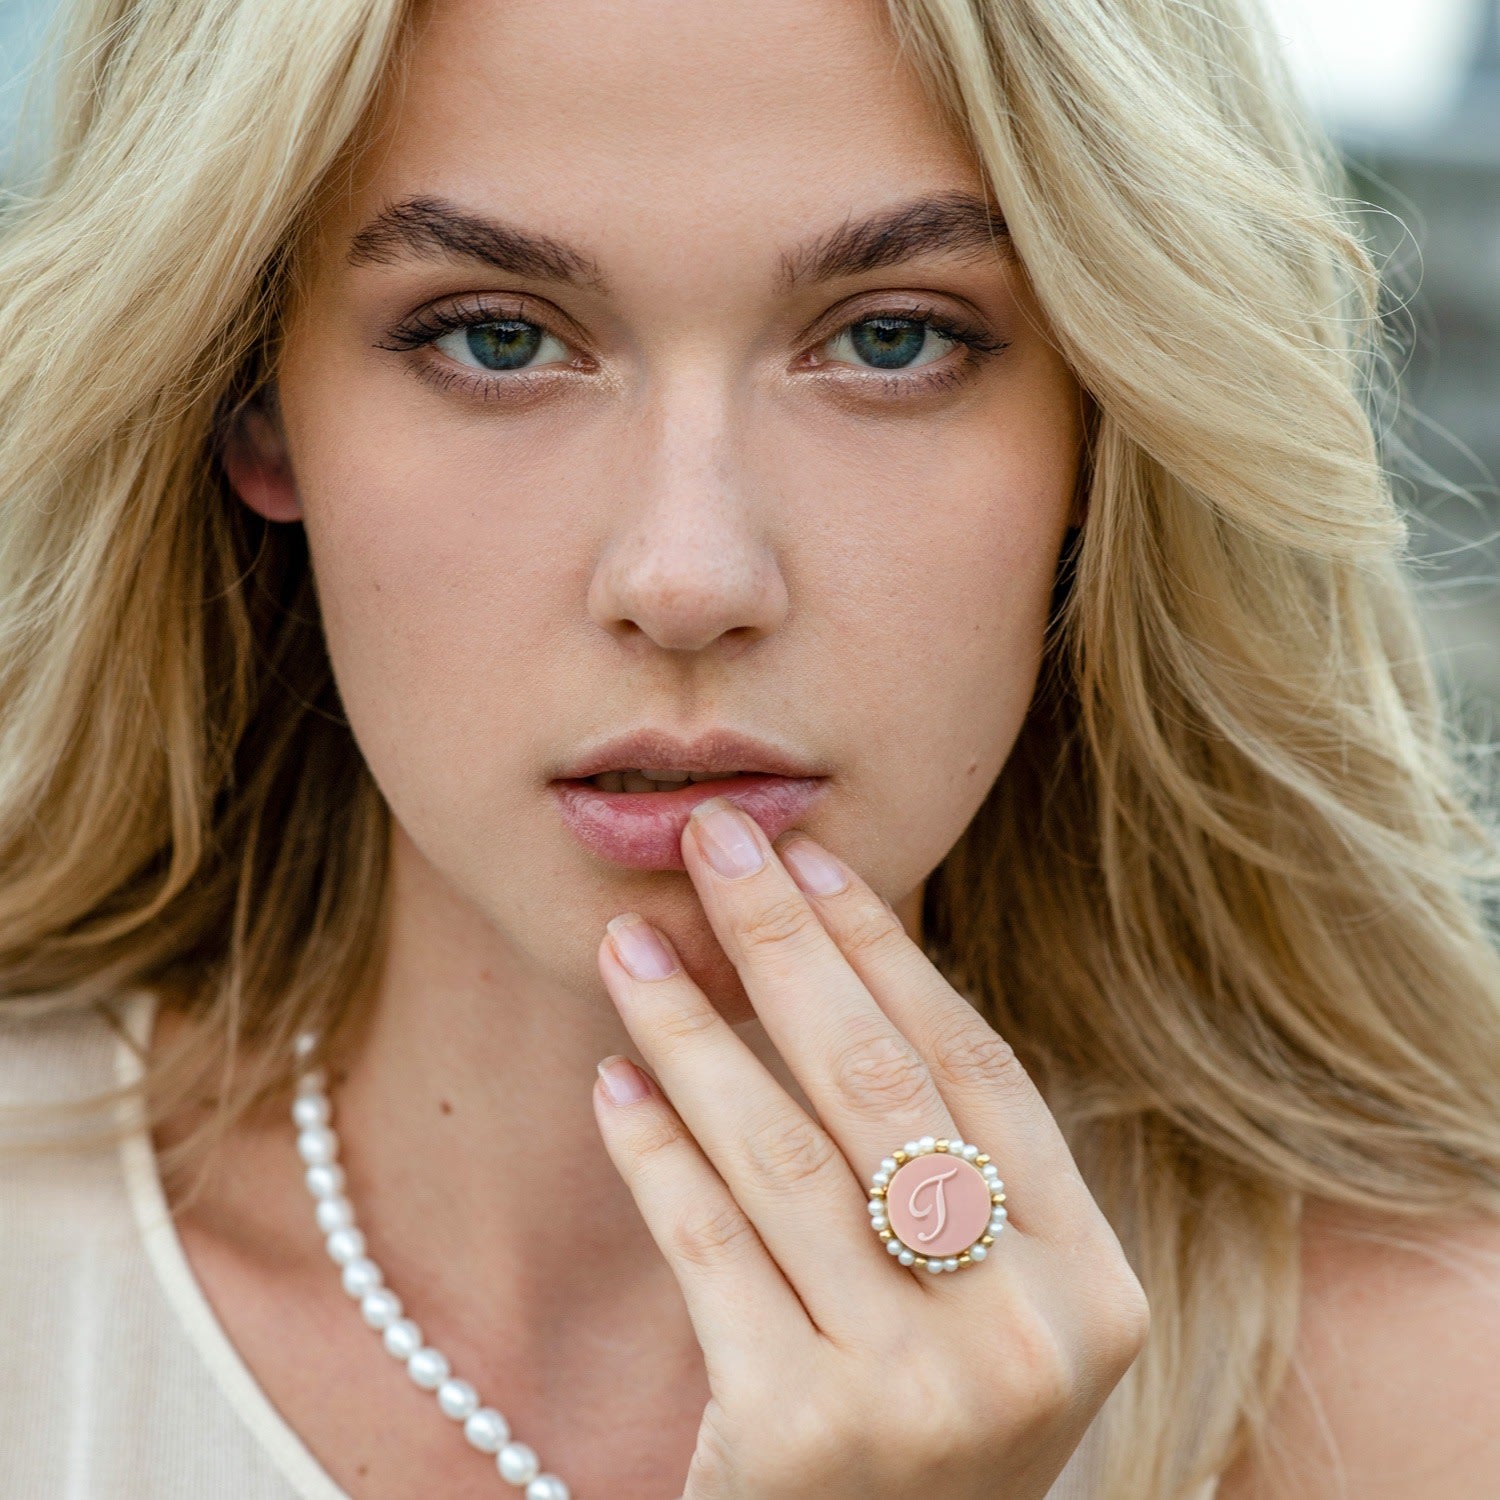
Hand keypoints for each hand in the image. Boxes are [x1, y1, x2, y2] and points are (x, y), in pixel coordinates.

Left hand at [592, 795, 1149, 1499]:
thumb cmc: (917, 1431)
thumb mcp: (976, 1309)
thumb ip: (941, 1171)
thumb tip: (827, 961)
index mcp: (1092, 1285)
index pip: (978, 1070)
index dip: (889, 955)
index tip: (813, 862)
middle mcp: (1027, 1335)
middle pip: (883, 1086)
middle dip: (784, 944)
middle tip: (713, 843)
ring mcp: (920, 1393)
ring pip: (782, 1155)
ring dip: (692, 1030)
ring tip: (627, 947)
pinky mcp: (800, 1437)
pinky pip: (707, 1246)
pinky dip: (653, 1152)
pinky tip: (612, 1080)